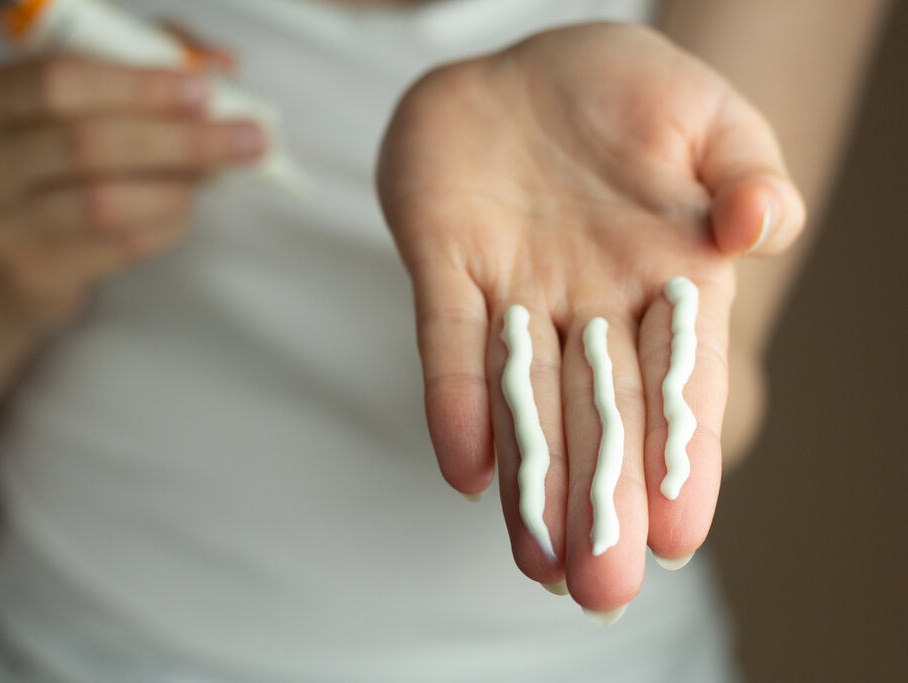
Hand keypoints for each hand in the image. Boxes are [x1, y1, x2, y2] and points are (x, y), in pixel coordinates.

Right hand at [0, 53, 263, 322]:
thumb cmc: (55, 170)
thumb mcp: (87, 107)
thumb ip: (146, 70)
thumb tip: (219, 62)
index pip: (61, 79)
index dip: (139, 86)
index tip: (203, 92)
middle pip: (88, 143)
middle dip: (179, 140)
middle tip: (244, 141)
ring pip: (102, 202)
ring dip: (176, 188)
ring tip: (214, 177)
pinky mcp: (32, 273)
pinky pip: (118, 249)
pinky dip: (164, 227)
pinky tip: (182, 212)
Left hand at [377, 23, 804, 612]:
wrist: (520, 65)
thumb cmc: (626, 92)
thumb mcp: (709, 118)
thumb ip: (747, 173)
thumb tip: (763, 228)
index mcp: (669, 276)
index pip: (680, 381)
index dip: (681, 456)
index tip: (679, 534)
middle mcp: (592, 302)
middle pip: (600, 413)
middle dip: (602, 499)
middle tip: (601, 588)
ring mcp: (516, 289)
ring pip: (525, 398)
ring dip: (531, 479)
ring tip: (539, 562)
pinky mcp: (446, 266)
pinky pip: (449, 341)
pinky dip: (456, 400)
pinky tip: (467, 468)